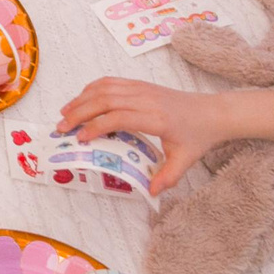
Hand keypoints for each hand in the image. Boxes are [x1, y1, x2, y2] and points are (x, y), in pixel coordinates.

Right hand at [57, 78, 229, 192]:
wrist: (212, 112)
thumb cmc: (197, 135)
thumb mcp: (186, 160)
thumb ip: (168, 177)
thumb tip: (151, 192)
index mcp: (156, 119)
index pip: (119, 117)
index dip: (97, 126)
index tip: (82, 139)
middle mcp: (146, 100)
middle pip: (104, 100)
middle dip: (79, 112)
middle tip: (62, 128)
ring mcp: (142, 88)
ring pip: (104, 88)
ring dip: (81, 99)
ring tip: (64, 113)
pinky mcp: (139, 84)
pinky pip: (110, 82)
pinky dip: (91, 89)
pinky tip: (81, 100)